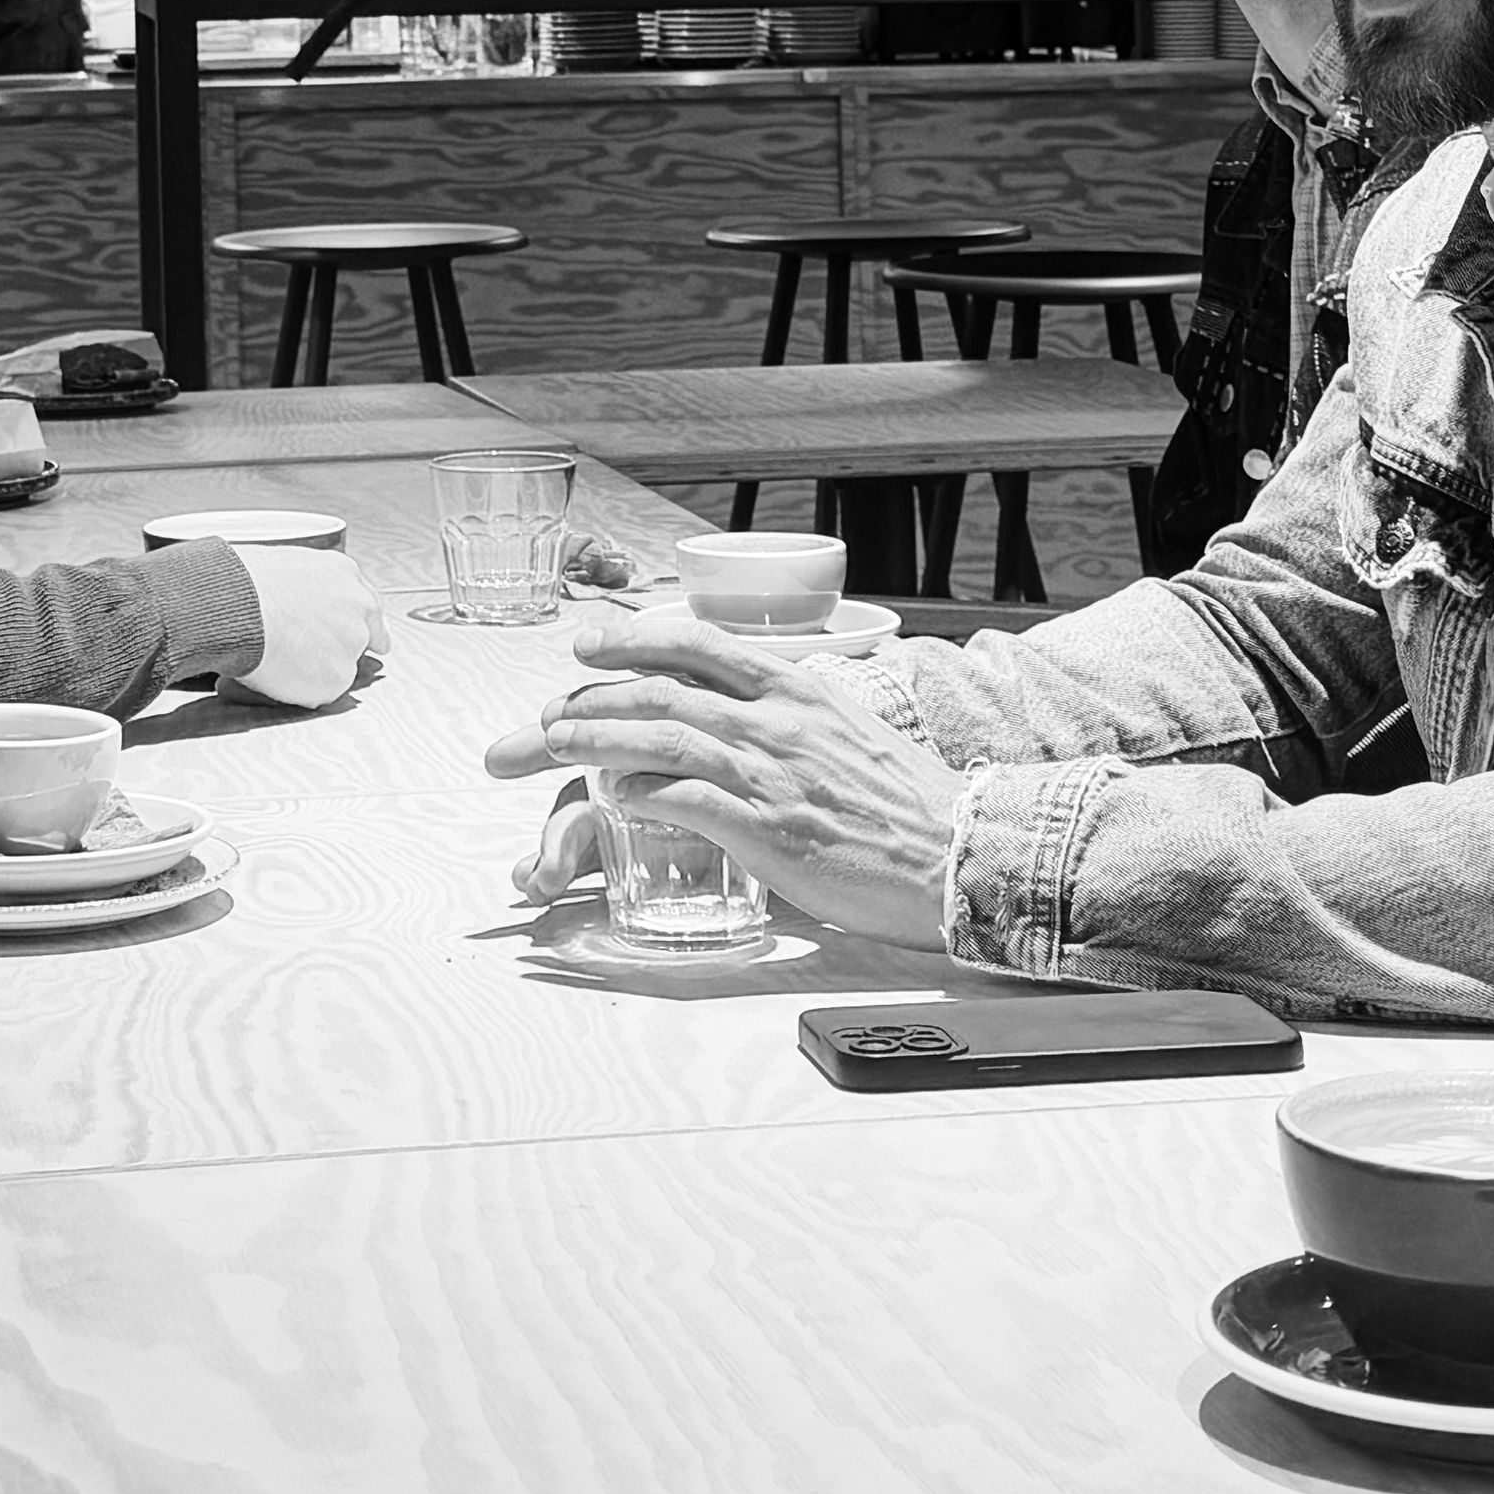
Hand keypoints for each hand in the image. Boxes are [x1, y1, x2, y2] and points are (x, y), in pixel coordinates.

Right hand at [224, 542, 385, 705]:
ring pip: (339, 666)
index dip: (365, 625)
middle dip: (340, 648)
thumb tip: (296, 604)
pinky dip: (301, 688)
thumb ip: (307, 588)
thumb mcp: (286, 566)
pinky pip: (320, 691)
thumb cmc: (246, 582)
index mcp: (343, 573)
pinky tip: (278, 669)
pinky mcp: (338, 676)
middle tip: (305, 651)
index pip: (368, 605)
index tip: (373, 639)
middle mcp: (357, 606)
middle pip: (361, 637)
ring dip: (316, 667)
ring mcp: (351, 643)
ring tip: (277, 653)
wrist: (238, 604)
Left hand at [479, 612, 968, 939]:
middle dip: (582, 701)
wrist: (958, 854)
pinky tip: (607, 796)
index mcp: (795, 688)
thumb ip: (790, 720)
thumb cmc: (906, 806)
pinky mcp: (766, 828)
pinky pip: (681, 798)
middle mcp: (774, 719)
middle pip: (655, 689)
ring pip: (655, 734)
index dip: (630, 638)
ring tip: (543, 746)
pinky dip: (635, 792)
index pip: (695, 643)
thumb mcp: (846, 733)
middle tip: (535, 721)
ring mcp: (767, 772)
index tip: (585, 646)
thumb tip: (741, 718)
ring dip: (588, 739)